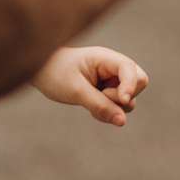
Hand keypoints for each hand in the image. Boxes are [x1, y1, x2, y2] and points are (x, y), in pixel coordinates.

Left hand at [32, 46, 148, 125]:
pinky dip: (109, 111)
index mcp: (105, 58)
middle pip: (139, 82)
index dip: (130, 86)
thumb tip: (122, 121)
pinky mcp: (109, 90)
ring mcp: (112, 78)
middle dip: (124, 97)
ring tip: (89, 103)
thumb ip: (99, 105)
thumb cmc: (54, 74)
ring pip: (130, 98)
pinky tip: (91, 108)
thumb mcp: (75, 91)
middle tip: (101, 97)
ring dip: (114, 107)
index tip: (121, 100)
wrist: (40, 72)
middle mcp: (113, 67)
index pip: (130, 69)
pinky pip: (119, 106)